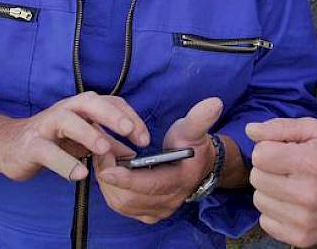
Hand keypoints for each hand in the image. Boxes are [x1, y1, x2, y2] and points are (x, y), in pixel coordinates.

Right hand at [0, 91, 149, 181]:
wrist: (10, 146)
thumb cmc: (52, 140)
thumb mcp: (83, 141)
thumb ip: (108, 145)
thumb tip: (133, 152)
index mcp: (81, 107)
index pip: (110, 103)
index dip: (130, 117)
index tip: (144, 138)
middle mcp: (65, 110)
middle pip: (90, 103)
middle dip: (112, 115)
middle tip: (130, 131)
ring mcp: (46, 126)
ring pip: (67, 121)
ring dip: (88, 133)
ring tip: (104, 149)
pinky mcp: (31, 146)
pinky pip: (48, 152)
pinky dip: (64, 163)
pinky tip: (80, 173)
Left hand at [94, 97, 223, 223]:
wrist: (199, 165)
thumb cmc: (193, 145)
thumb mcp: (194, 130)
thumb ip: (200, 118)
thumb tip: (214, 102)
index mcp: (181, 181)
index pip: (151, 185)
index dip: (127, 179)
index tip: (107, 168)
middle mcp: (169, 201)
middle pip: (130, 198)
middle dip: (111, 178)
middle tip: (102, 154)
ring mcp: (158, 211)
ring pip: (122, 204)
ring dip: (108, 184)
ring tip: (104, 161)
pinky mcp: (148, 214)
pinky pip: (122, 207)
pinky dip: (111, 191)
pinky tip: (110, 173)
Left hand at [246, 118, 316, 247]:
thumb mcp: (314, 131)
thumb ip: (280, 127)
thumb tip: (250, 130)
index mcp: (310, 162)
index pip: (260, 155)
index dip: (268, 150)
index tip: (283, 152)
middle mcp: (307, 193)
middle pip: (256, 178)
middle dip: (268, 170)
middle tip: (288, 170)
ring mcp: (304, 219)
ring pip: (258, 200)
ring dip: (270, 191)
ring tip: (290, 186)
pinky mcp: (301, 238)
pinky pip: (265, 222)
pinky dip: (274, 212)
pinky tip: (291, 204)